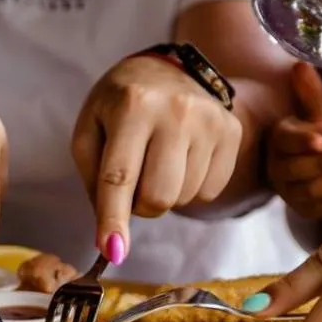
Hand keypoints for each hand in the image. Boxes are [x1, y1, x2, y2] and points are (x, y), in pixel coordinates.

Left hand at [72, 53, 242, 265]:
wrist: (166, 69)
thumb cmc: (119, 105)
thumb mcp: (90, 130)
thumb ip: (94, 182)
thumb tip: (112, 243)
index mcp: (132, 106)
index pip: (120, 175)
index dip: (113, 218)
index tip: (112, 251)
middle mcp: (177, 111)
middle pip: (158, 197)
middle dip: (140, 205)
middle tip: (134, 181)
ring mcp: (211, 121)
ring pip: (183, 198)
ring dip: (165, 194)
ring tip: (159, 160)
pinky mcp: (232, 132)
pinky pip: (209, 192)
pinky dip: (190, 187)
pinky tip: (182, 158)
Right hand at [267, 63, 321, 220]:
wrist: (313, 164)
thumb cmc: (315, 132)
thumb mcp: (317, 112)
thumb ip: (310, 92)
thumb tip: (301, 65)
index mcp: (279, 141)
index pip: (285, 143)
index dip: (301, 142)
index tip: (319, 139)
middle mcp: (279, 170)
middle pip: (297, 171)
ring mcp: (292, 192)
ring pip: (311, 191)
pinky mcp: (307, 209)